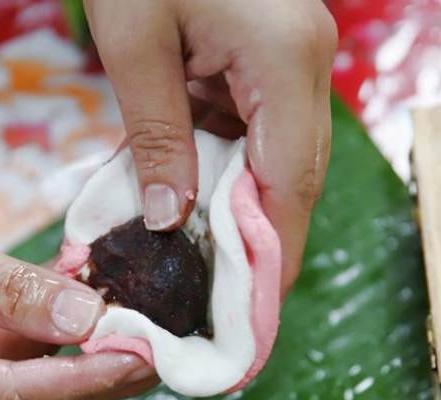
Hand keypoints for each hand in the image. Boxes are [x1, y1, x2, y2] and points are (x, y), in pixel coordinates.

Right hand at [0, 197, 156, 399]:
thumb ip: (6, 290)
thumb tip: (88, 319)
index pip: (10, 395)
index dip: (83, 380)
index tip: (147, 360)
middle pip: (29, 396)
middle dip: (98, 367)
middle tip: (172, 342)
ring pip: (32, 381)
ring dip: (86, 349)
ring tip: (148, 315)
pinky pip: (20, 363)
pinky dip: (58, 335)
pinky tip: (104, 307)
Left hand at [84, 0, 336, 291]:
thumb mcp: (135, 44)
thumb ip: (156, 135)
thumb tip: (170, 219)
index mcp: (286, 59)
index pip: (290, 183)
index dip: (272, 254)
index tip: (249, 313)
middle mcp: (305, 62)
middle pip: (293, 176)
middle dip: (258, 242)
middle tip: (219, 302)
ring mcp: (291, 57)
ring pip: (273, 157)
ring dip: (235, 207)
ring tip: (198, 264)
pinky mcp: (266, 55)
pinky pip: (250, 127)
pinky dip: (220, 167)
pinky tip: (185, 202)